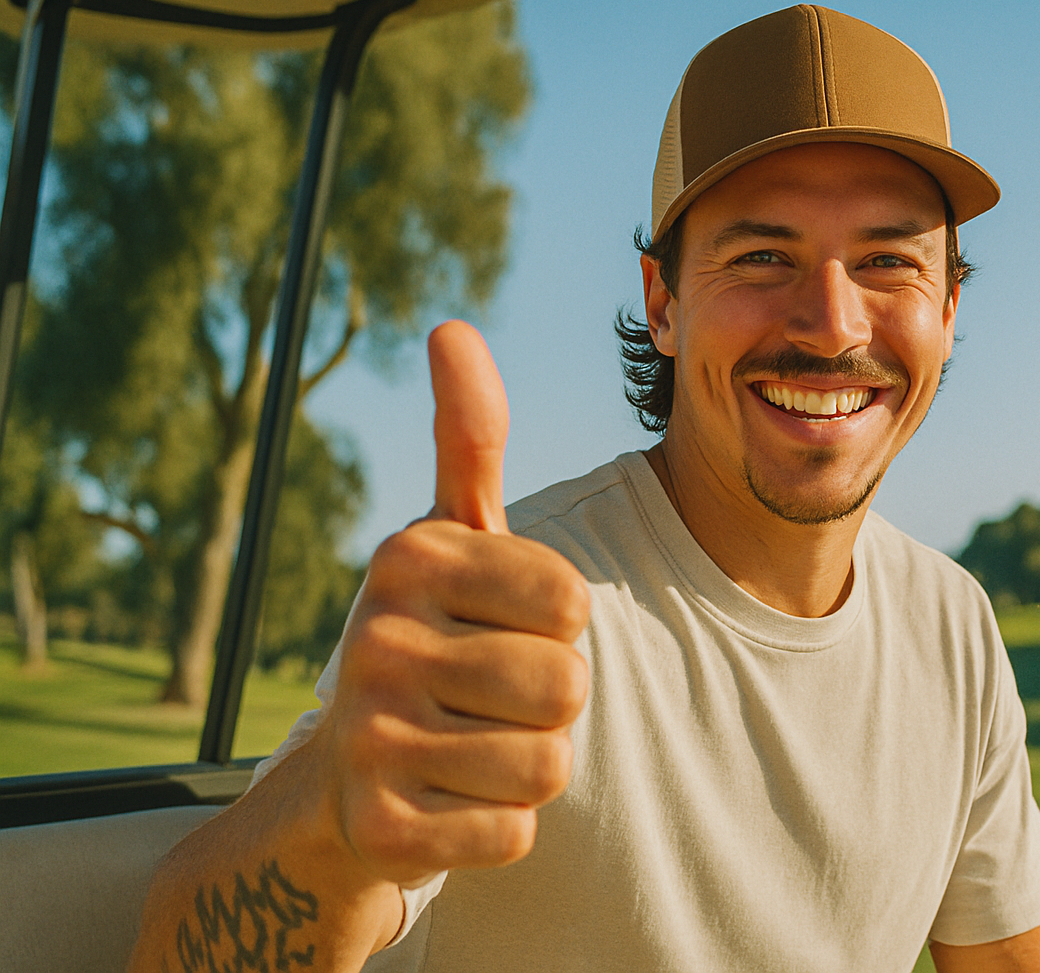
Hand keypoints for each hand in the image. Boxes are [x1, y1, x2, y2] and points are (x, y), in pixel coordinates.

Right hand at [314, 320, 590, 887]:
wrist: (346, 777)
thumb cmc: (431, 638)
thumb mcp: (450, 538)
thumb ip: (469, 438)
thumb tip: (452, 327)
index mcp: (408, 557)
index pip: (574, 604)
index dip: (558, 628)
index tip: (497, 627)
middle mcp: (375, 639)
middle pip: (568, 687)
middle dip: (548, 701)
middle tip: (482, 694)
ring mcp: (369, 738)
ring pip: (549, 763)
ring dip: (527, 762)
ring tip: (467, 743)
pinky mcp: (380, 829)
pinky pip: (517, 832)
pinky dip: (500, 825)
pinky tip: (447, 800)